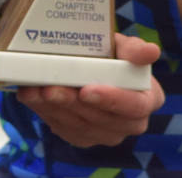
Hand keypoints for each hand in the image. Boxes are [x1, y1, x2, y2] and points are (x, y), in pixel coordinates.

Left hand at [14, 34, 164, 147]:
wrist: (90, 64)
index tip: (87, 90)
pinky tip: (31, 96)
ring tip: (36, 91)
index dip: (112, 100)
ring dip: (55, 108)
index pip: (135, 106)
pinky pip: (63, 129)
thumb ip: (135, 49)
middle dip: (73, 104)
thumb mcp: (123, 46)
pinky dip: (44, 112)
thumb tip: (150, 51)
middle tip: (50, 89)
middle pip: (103, 120)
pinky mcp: (83, 136)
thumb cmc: (112, 55)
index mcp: (147, 98)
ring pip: (80, 126)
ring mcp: (107, 133)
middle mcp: (131, 122)